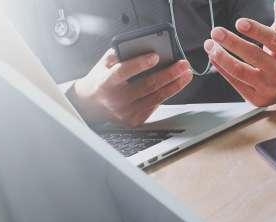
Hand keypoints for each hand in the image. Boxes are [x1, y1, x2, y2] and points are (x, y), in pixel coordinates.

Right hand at [72, 49, 192, 126]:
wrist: (90, 105)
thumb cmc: (101, 79)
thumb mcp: (104, 64)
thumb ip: (121, 54)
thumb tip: (145, 47)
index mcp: (106, 83)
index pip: (124, 72)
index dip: (140, 64)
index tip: (156, 56)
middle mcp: (116, 100)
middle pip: (147, 86)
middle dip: (169, 74)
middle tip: (183, 65)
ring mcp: (126, 113)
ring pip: (156, 98)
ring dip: (175, 85)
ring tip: (186, 74)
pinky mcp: (134, 120)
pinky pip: (155, 105)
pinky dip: (166, 94)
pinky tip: (175, 85)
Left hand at [203, 0, 275, 106]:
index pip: (273, 40)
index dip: (256, 31)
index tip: (239, 22)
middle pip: (255, 56)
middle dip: (232, 43)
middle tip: (216, 31)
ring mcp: (268, 88)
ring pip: (241, 72)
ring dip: (222, 57)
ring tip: (209, 44)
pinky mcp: (256, 99)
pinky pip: (235, 83)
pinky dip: (222, 69)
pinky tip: (213, 57)